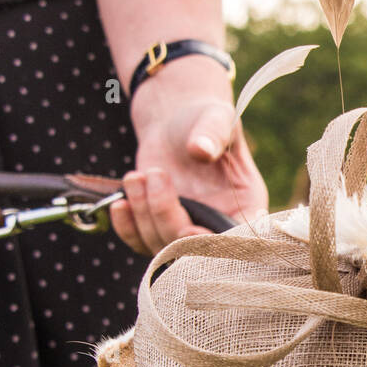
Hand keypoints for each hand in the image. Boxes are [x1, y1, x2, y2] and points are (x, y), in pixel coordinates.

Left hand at [111, 55, 268, 255]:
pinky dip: (127, 228)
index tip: (187, 228)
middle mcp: (218, 228)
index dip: (212, 245)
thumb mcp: (215, 117)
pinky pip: (141, 244)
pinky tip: (120, 202)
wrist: (177, 122)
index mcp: (245, 209)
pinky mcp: (159, 230)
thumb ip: (213, 133)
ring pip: (162, 247)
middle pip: (192, 249)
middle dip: (166, 216)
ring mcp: (187, 231)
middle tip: (154, 174)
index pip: (234, 242)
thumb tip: (201, 149)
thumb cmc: (204, 118)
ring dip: (143, 213)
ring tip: (136, 176)